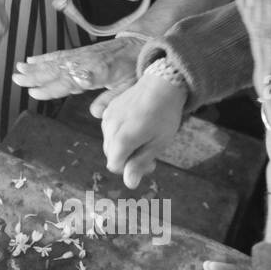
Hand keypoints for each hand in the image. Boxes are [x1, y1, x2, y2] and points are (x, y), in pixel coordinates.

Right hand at [12, 37, 139, 106]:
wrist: (139, 43)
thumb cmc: (135, 67)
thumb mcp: (128, 87)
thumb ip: (111, 99)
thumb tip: (96, 114)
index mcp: (97, 72)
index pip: (70, 82)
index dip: (52, 89)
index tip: (34, 92)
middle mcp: (85, 62)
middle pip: (57, 70)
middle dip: (35, 76)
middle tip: (16, 79)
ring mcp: (81, 56)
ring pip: (54, 62)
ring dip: (35, 67)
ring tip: (17, 70)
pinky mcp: (79, 52)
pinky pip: (59, 55)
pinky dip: (44, 57)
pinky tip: (31, 60)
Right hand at [101, 72, 185, 188]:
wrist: (161, 84)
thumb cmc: (164, 117)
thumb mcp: (157, 144)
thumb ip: (139, 163)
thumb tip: (129, 184)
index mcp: (121, 141)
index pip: (115, 166)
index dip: (130, 169)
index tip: (149, 162)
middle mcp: (108, 129)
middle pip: (111, 154)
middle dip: (127, 157)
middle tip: (150, 150)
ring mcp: (106, 118)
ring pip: (109, 142)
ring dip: (123, 145)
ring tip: (144, 136)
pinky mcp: (108, 109)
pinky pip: (109, 128)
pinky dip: (120, 132)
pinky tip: (135, 124)